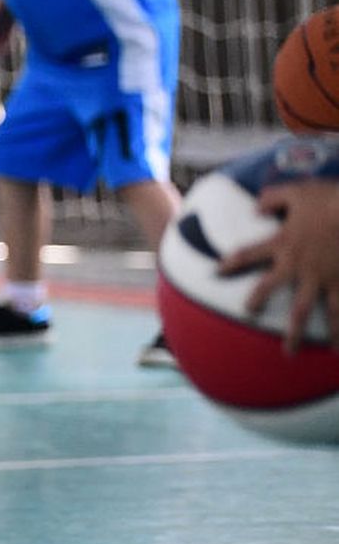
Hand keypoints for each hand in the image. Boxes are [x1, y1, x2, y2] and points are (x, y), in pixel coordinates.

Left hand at [217, 179, 338, 352]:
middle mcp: (297, 264)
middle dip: (256, 302)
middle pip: (270, 288)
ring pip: (304, 310)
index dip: (230, 263)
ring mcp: (321, 277)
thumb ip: (272, 198)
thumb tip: (256, 207)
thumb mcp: (297, 191)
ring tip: (289, 352)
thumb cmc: (330, 198)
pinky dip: (338, 332)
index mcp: (282, 242)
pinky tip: (336, 352)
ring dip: (296, 333)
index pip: (247, 254)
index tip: (217, 271)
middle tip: (248, 315)